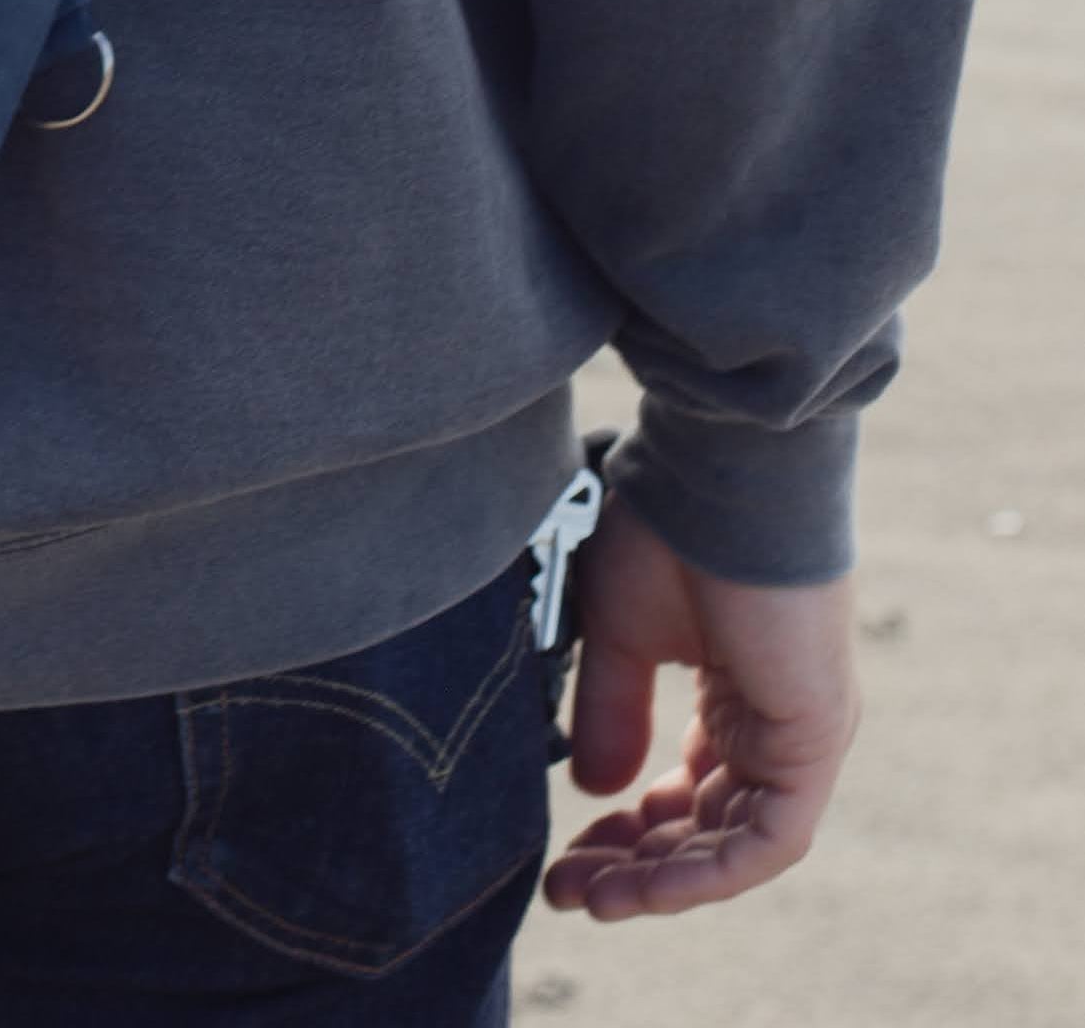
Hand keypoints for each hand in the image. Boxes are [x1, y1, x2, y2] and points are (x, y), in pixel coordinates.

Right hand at [544, 499, 859, 921]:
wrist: (717, 479)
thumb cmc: (665, 531)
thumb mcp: (617, 632)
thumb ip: (611, 710)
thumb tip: (594, 786)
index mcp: (736, 696)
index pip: (689, 789)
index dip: (627, 827)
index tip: (566, 850)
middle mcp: (775, 726)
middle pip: (708, 827)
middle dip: (635, 865)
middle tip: (568, 889)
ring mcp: (800, 737)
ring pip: (737, 845)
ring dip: (663, 880)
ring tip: (590, 897)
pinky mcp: (812, 741)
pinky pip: (771, 840)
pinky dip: (710, 871)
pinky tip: (648, 883)